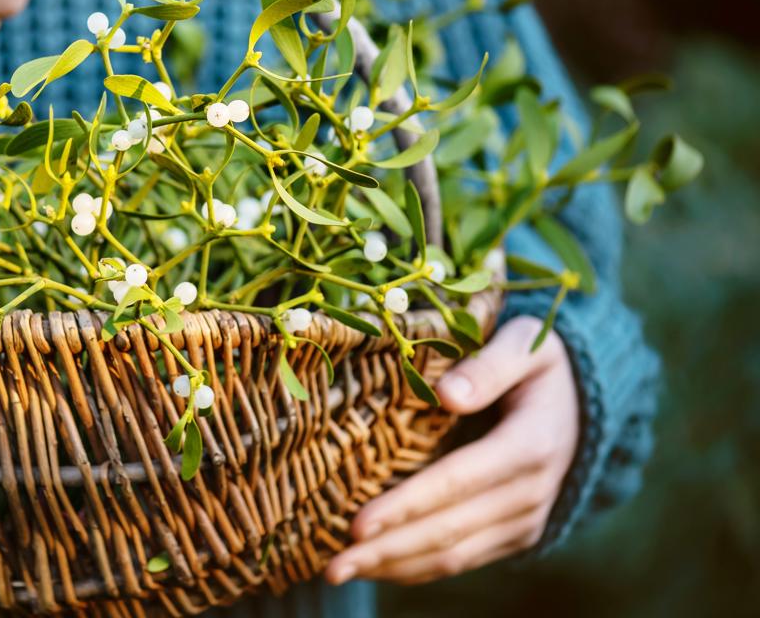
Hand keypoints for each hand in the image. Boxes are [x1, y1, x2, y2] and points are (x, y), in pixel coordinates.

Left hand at [324, 316, 578, 584]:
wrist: (586, 402)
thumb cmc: (539, 364)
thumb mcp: (525, 345)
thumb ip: (490, 366)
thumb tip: (447, 394)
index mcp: (529, 445)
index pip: (456, 482)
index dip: (405, 506)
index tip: (358, 525)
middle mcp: (530, 493)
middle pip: (448, 531)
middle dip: (385, 551)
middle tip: (330, 566)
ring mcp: (525, 520)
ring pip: (453, 556)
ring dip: (394, 568)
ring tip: (339, 570)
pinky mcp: (515, 535)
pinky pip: (463, 560)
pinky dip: (416, 568)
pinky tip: (375, 567)